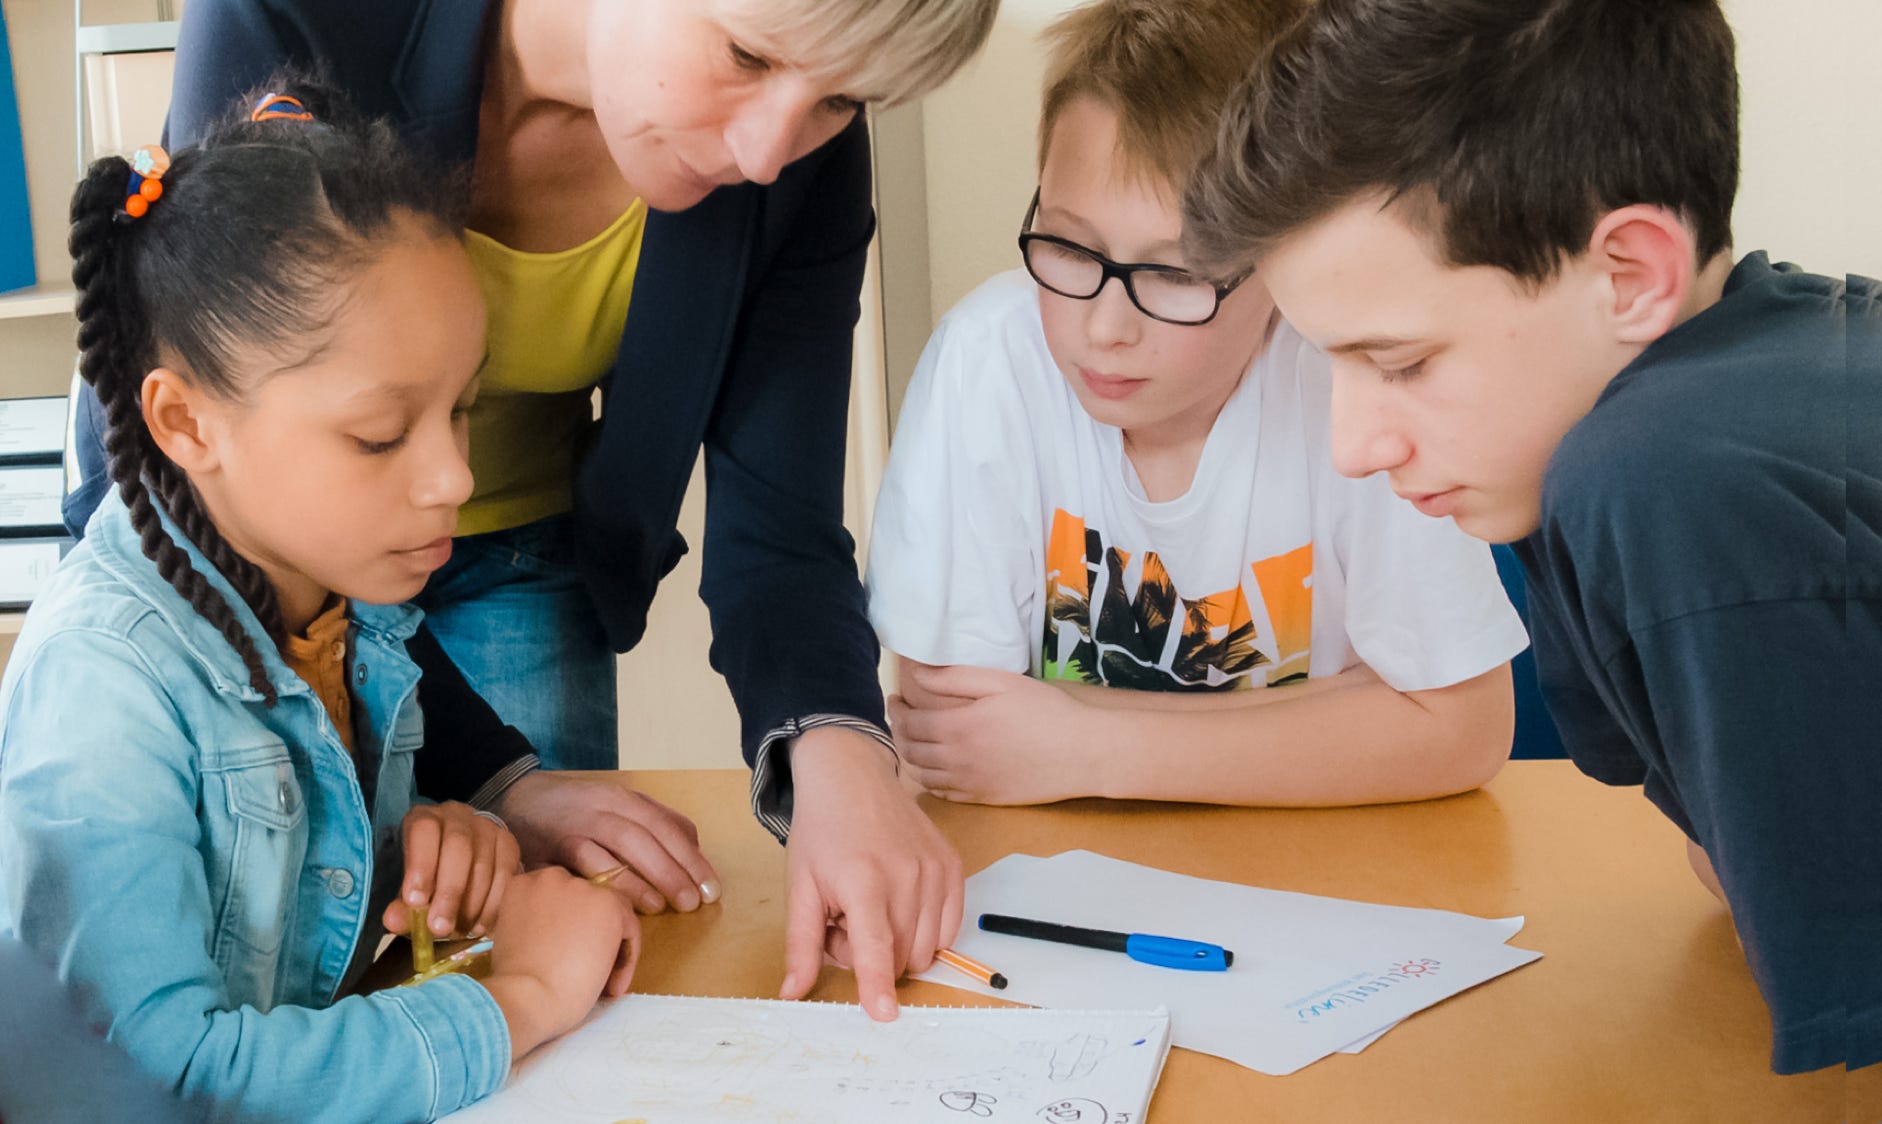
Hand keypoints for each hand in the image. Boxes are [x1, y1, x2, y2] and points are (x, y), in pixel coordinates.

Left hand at [383, 801, 519, 939]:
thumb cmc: (429, 879)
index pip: (424, 830)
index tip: (415, 902)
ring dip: (472, 904)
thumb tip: (393, 920)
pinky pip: (506, 875)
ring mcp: (488, 829)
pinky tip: (479, 926)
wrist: (461, 868)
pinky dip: (492, 905)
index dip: (421, 865)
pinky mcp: (509, 845)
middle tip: (440, 927)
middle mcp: (458, 817)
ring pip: (484, 864)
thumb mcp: (410, 890)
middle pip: (459, 847)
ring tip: (459, 931)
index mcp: (424, 819)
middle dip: (449, 891)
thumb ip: (401, 907)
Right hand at [480, 867, 640, 1061]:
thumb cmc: (515, 984)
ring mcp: (581, 887)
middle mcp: (550, 877)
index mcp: (523, 884)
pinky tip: (612, 988)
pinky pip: (630, 929)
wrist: (527, 998)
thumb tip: (565, 936)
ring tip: (604, 984)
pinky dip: (626, 960)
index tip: (565, 962)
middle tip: (589, 972)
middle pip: (586, 903)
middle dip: (592, 936)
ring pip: (612, 915)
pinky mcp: (608, 904)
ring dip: (612, 949)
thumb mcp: (515, 940)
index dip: (569, 931)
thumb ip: (537, 925)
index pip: (560, 900)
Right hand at [493, 770, 720, 914]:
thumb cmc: (575, 812)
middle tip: (695, 902)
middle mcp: (601, 807)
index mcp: (622, 798)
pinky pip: (582, 863)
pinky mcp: (548, 848)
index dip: (691, 857)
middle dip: (675, 869)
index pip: (665, 825)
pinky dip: (607, 882)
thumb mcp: (617, 807)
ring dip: (645, 877)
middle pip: (646, 834)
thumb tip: (695, 849)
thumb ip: (654, 824)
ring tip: (667, 906)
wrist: (513, 799)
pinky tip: (624, 904)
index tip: (712, 887)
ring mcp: (574, 825)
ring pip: (618, 845)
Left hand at [779, 727, 963, 1021]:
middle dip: (872, 957)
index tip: (884, 1015)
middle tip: (846, 921)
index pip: (874, 945)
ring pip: (925, 948)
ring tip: (871, 908)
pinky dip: (924, 932)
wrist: (852, 776)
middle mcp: (906, 875)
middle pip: (899, 955)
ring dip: (898, 945)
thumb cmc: (822, 831)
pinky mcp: (953, 867)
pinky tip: (898, 904)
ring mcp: (935, 870)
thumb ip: (801, 945)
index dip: (877, 985)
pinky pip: (948, 928)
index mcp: (862, 880)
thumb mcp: (801, 887)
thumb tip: (793, 993)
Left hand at [889, 664, 1093, 804]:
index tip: (896, 698)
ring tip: (915, 740)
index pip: (908, 722)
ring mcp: (969, 784)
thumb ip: (955, 679)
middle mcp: (956, 760)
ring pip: (922, 775)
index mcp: (957, 728)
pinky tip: (936, 767)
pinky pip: (943, 794)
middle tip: (901, 718)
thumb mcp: (1000, 682)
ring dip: (911, 757)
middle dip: (898, 732)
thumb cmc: (1045, 711)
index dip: (895, 709)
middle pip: (909, 750)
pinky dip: (930, 780)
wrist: (1082, 753)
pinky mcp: (984, 799)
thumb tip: (916, 674)